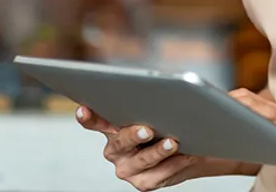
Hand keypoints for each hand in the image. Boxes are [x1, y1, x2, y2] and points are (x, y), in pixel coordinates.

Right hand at [76, 106, 253, 190]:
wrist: (191, 148)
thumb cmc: (170, 123)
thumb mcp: (158, 111)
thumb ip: (151, 104)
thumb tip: (160, 92)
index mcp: (112, 128)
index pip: (95, 121)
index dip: (88, 117)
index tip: (84, 110)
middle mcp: (115, 149)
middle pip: (120, 142)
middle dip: (133, 135)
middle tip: (148, 130)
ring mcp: (127, 168)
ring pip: (141, 160)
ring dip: (158, 151)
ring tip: (173, 142)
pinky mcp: (143, 182)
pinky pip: (157, 175)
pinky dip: (173, 164)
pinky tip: (185, 155)